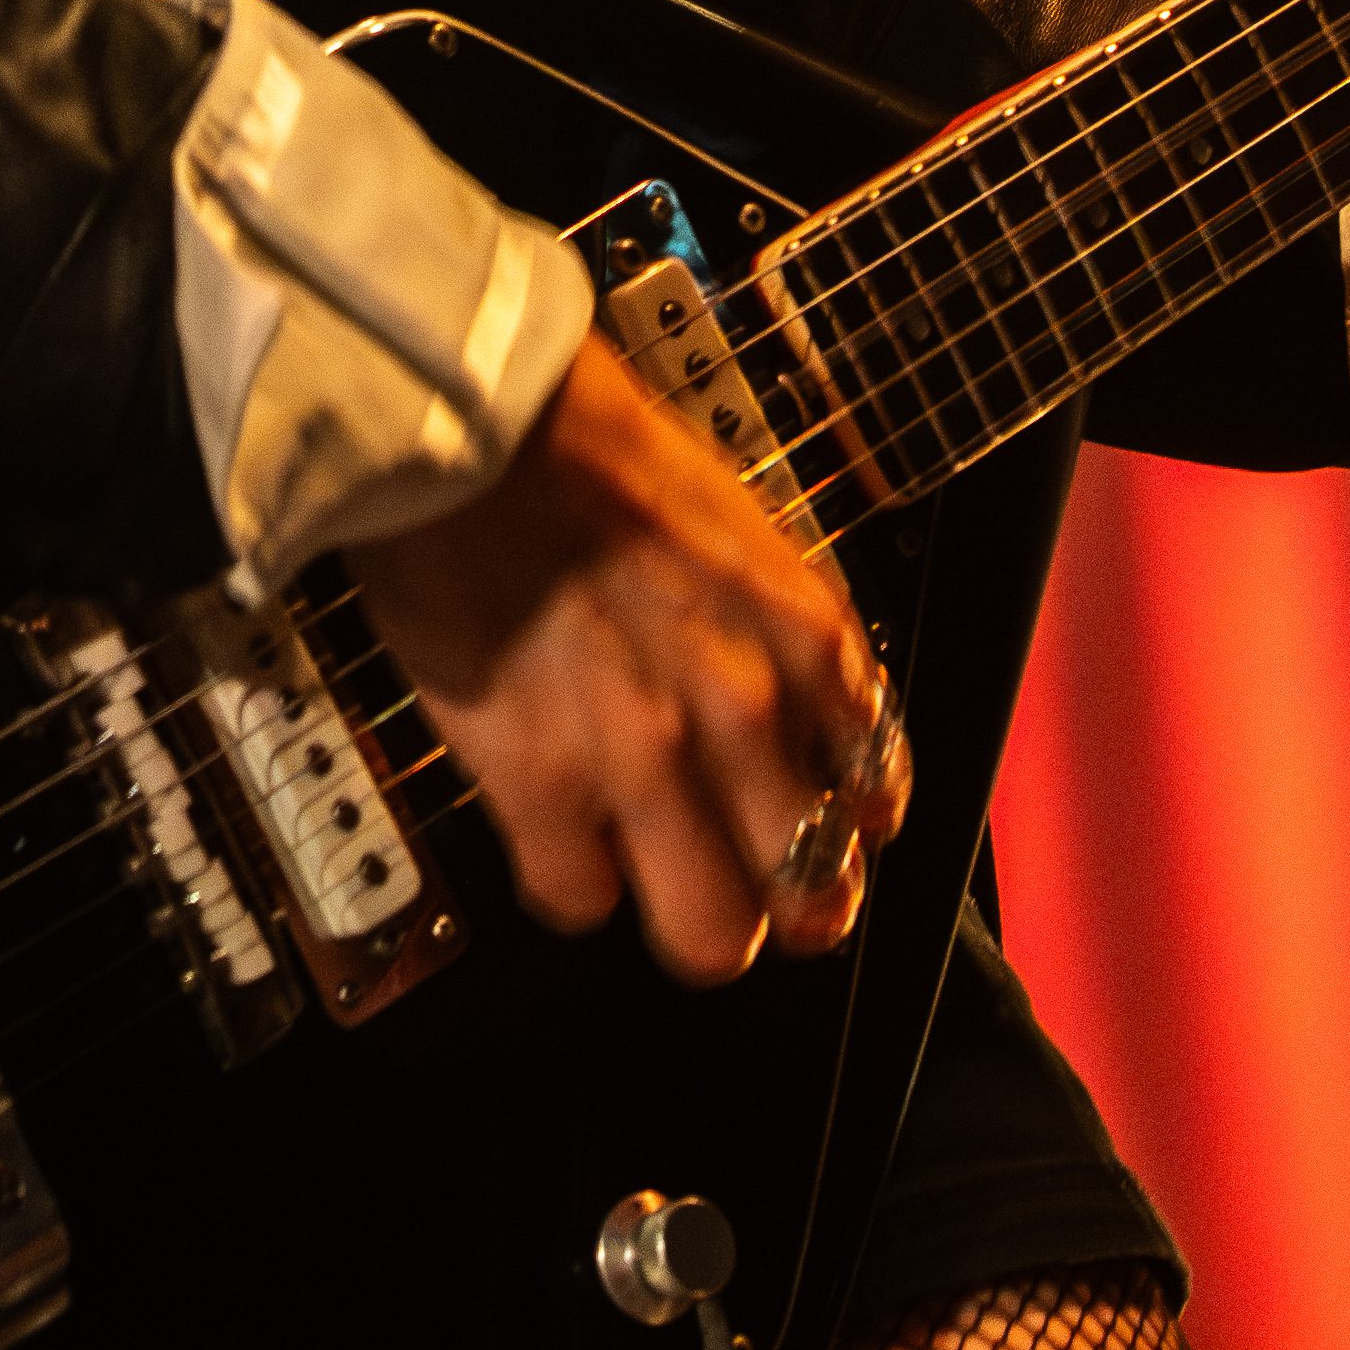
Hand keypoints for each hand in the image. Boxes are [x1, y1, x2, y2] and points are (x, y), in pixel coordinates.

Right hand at [339, 331, 912, 982]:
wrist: (476, 414)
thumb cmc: (590, 446)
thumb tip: (780, 725)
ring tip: (648, 878)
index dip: (837, 834)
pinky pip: (580, 900)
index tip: (806, 833)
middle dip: (771, 904)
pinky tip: (555, 832)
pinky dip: (569, 880)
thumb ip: (772, 635)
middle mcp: (744, 706)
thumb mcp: (735, 529)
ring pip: (708, 936)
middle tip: (734, 885)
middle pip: (805, 902)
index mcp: (803, 635)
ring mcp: (644, 754)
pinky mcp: (539, 778)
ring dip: (682, 918)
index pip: (873, 800)